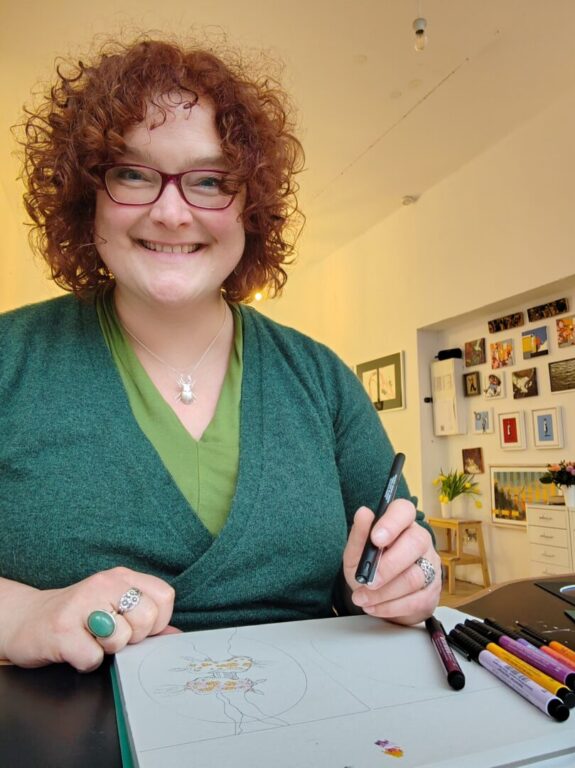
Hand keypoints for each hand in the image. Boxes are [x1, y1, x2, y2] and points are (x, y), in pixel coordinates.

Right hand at [1, 567, 176, 670]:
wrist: (27, 619)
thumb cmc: (77, 616)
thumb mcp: (113, 607)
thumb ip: (145, 619)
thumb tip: (176, 637)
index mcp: (121, 577)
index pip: (164, 596)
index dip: (157, 621)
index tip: (137, 627)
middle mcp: (103, 584)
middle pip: (146, 617)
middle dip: (133, 637)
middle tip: (111, 635)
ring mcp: (81, 605)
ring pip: (121, 638)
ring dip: (107, 649)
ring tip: (90, 639)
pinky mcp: (62, 630)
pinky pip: (93, 657)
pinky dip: (86, 662)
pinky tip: (75, 649)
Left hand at [342, 499, 440, 624]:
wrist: (379, 597)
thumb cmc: (369, 568)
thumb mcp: (356, 553)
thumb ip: (359, 536)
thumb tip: (363, 513)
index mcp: (401, 524)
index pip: (405, 511)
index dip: (392, 522)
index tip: (375, 539)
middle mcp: (420, 540)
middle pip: (415, 543)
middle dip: (388, 565)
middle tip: (368, 580)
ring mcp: (430, 566)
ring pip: (414, 576)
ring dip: (384, 592)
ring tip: (362, 598)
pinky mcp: (431, 592)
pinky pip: (415, 600)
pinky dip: (389, 607)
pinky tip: (373, 606)